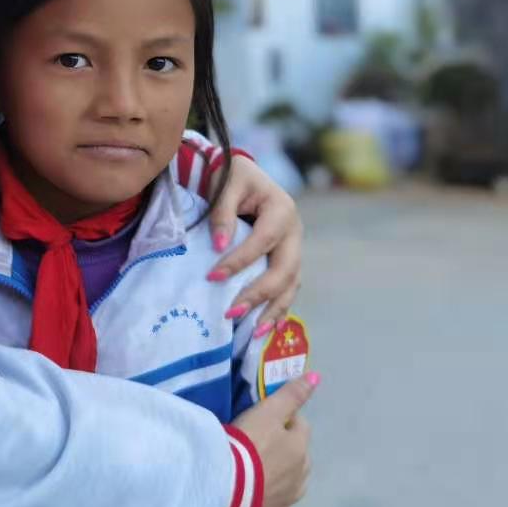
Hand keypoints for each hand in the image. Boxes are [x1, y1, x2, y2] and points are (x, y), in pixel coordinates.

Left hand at [208, 155, 301, 336]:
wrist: (241, 174)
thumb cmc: (231, 175)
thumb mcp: (226, 184)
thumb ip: (223, 213)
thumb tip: (219, 246)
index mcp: (282, 210)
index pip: (263, 241)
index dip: (239, 261)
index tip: (212, 277)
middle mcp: (294, 232)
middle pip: (285, 270)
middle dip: (259, 294)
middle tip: (232, 312)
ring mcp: (294, 248)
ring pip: (291, 284)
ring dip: (273, 309)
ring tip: (252, 332)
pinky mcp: (287, 260)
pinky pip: (287, 288)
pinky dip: (277, 309)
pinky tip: (264, 328)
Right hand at [231, 374, 316, 506]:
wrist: (226, 486)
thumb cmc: (247, 443)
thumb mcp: (266, 412)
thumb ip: (291, 395)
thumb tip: (316, 377)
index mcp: (301, 448)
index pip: (300, 425)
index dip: (283, 419)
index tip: (261, 419)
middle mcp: (301, 475)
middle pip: (298, 455)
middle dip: (285, 448)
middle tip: (256, 443)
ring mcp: (289, 500)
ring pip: (292, 483)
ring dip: (281, 475)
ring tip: (257, 470)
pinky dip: (272, 502)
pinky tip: (258, 497)